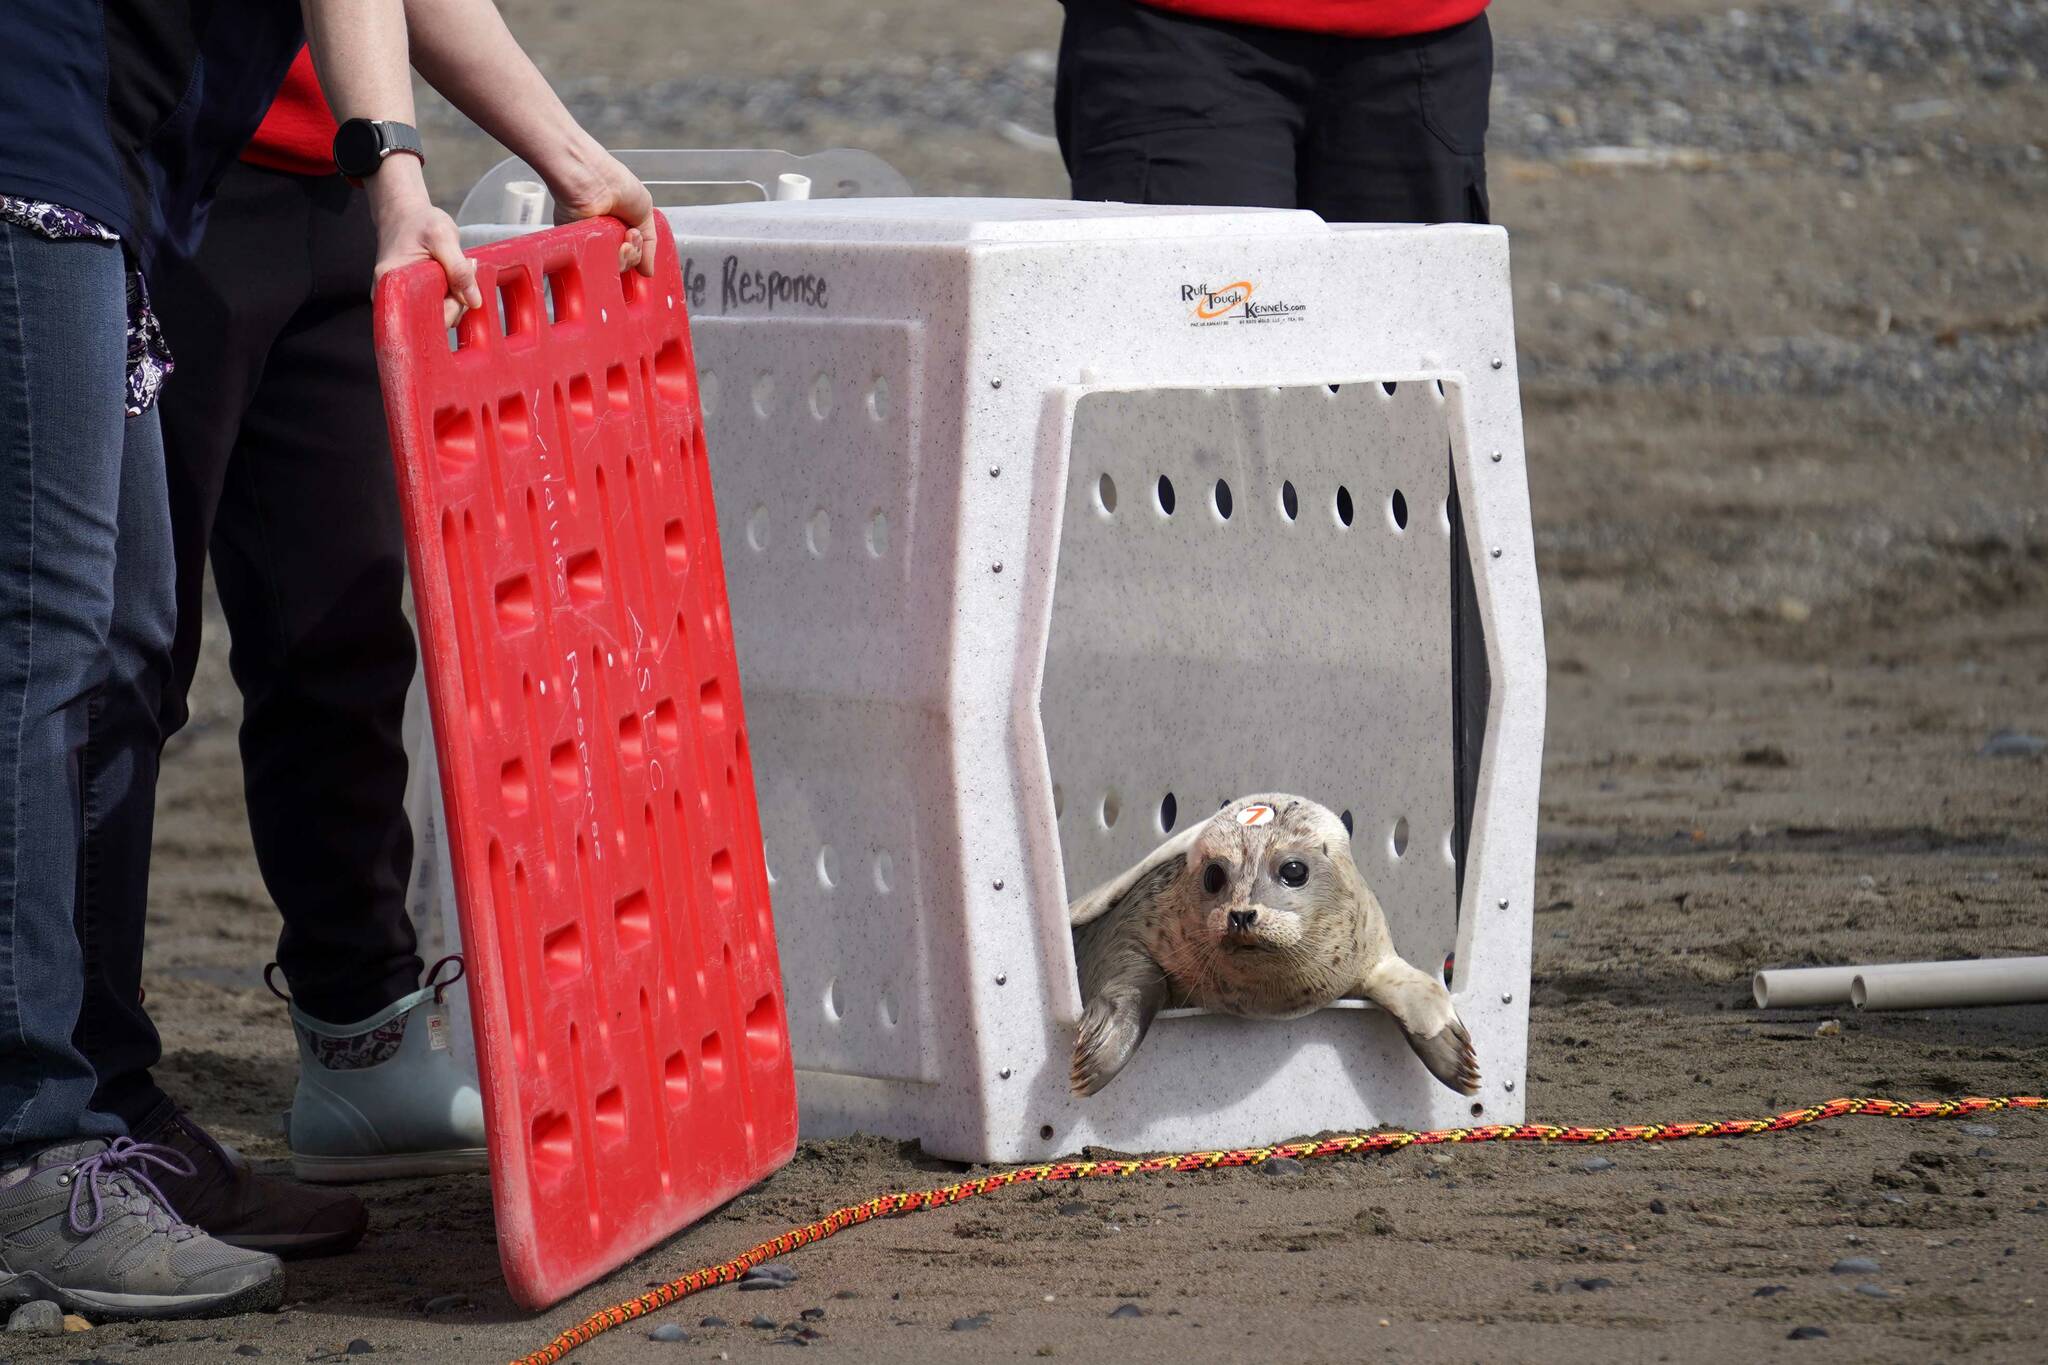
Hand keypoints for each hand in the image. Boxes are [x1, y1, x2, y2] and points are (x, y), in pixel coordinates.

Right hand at [366, 156, 481, 328]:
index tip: (459, 281)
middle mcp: (392, 299)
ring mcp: (402, 302)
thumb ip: (458, 269)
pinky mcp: (412, 302)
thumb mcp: (443, 237)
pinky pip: (438, 310)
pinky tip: (448, 279)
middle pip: (436, 321)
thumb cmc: (419, 222)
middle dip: (456, 301)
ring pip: (441, 317)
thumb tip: (474, 302)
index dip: (452, 306)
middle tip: (458, 270)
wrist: (403, 215)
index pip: (428, 317)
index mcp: (393, 283)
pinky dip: (450, 297)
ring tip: (450, 271)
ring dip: (455, 299)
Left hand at [550, 143, 657, 275]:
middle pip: (626, 263)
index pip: (635, 254)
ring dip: (624, 256)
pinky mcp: (578, 246)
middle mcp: (607, 236)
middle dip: (634, 253)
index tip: (639, 239)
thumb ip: (650, 244)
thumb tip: (648, 271)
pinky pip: (597, 263)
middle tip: (631, 236)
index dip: (641, 252)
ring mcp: (593, 242)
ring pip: (613, 266)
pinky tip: (610, 241)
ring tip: (624, 239)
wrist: (593, 178)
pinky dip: (608, 257)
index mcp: (622, 228)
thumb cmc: (617, 184)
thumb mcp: (646, 212)